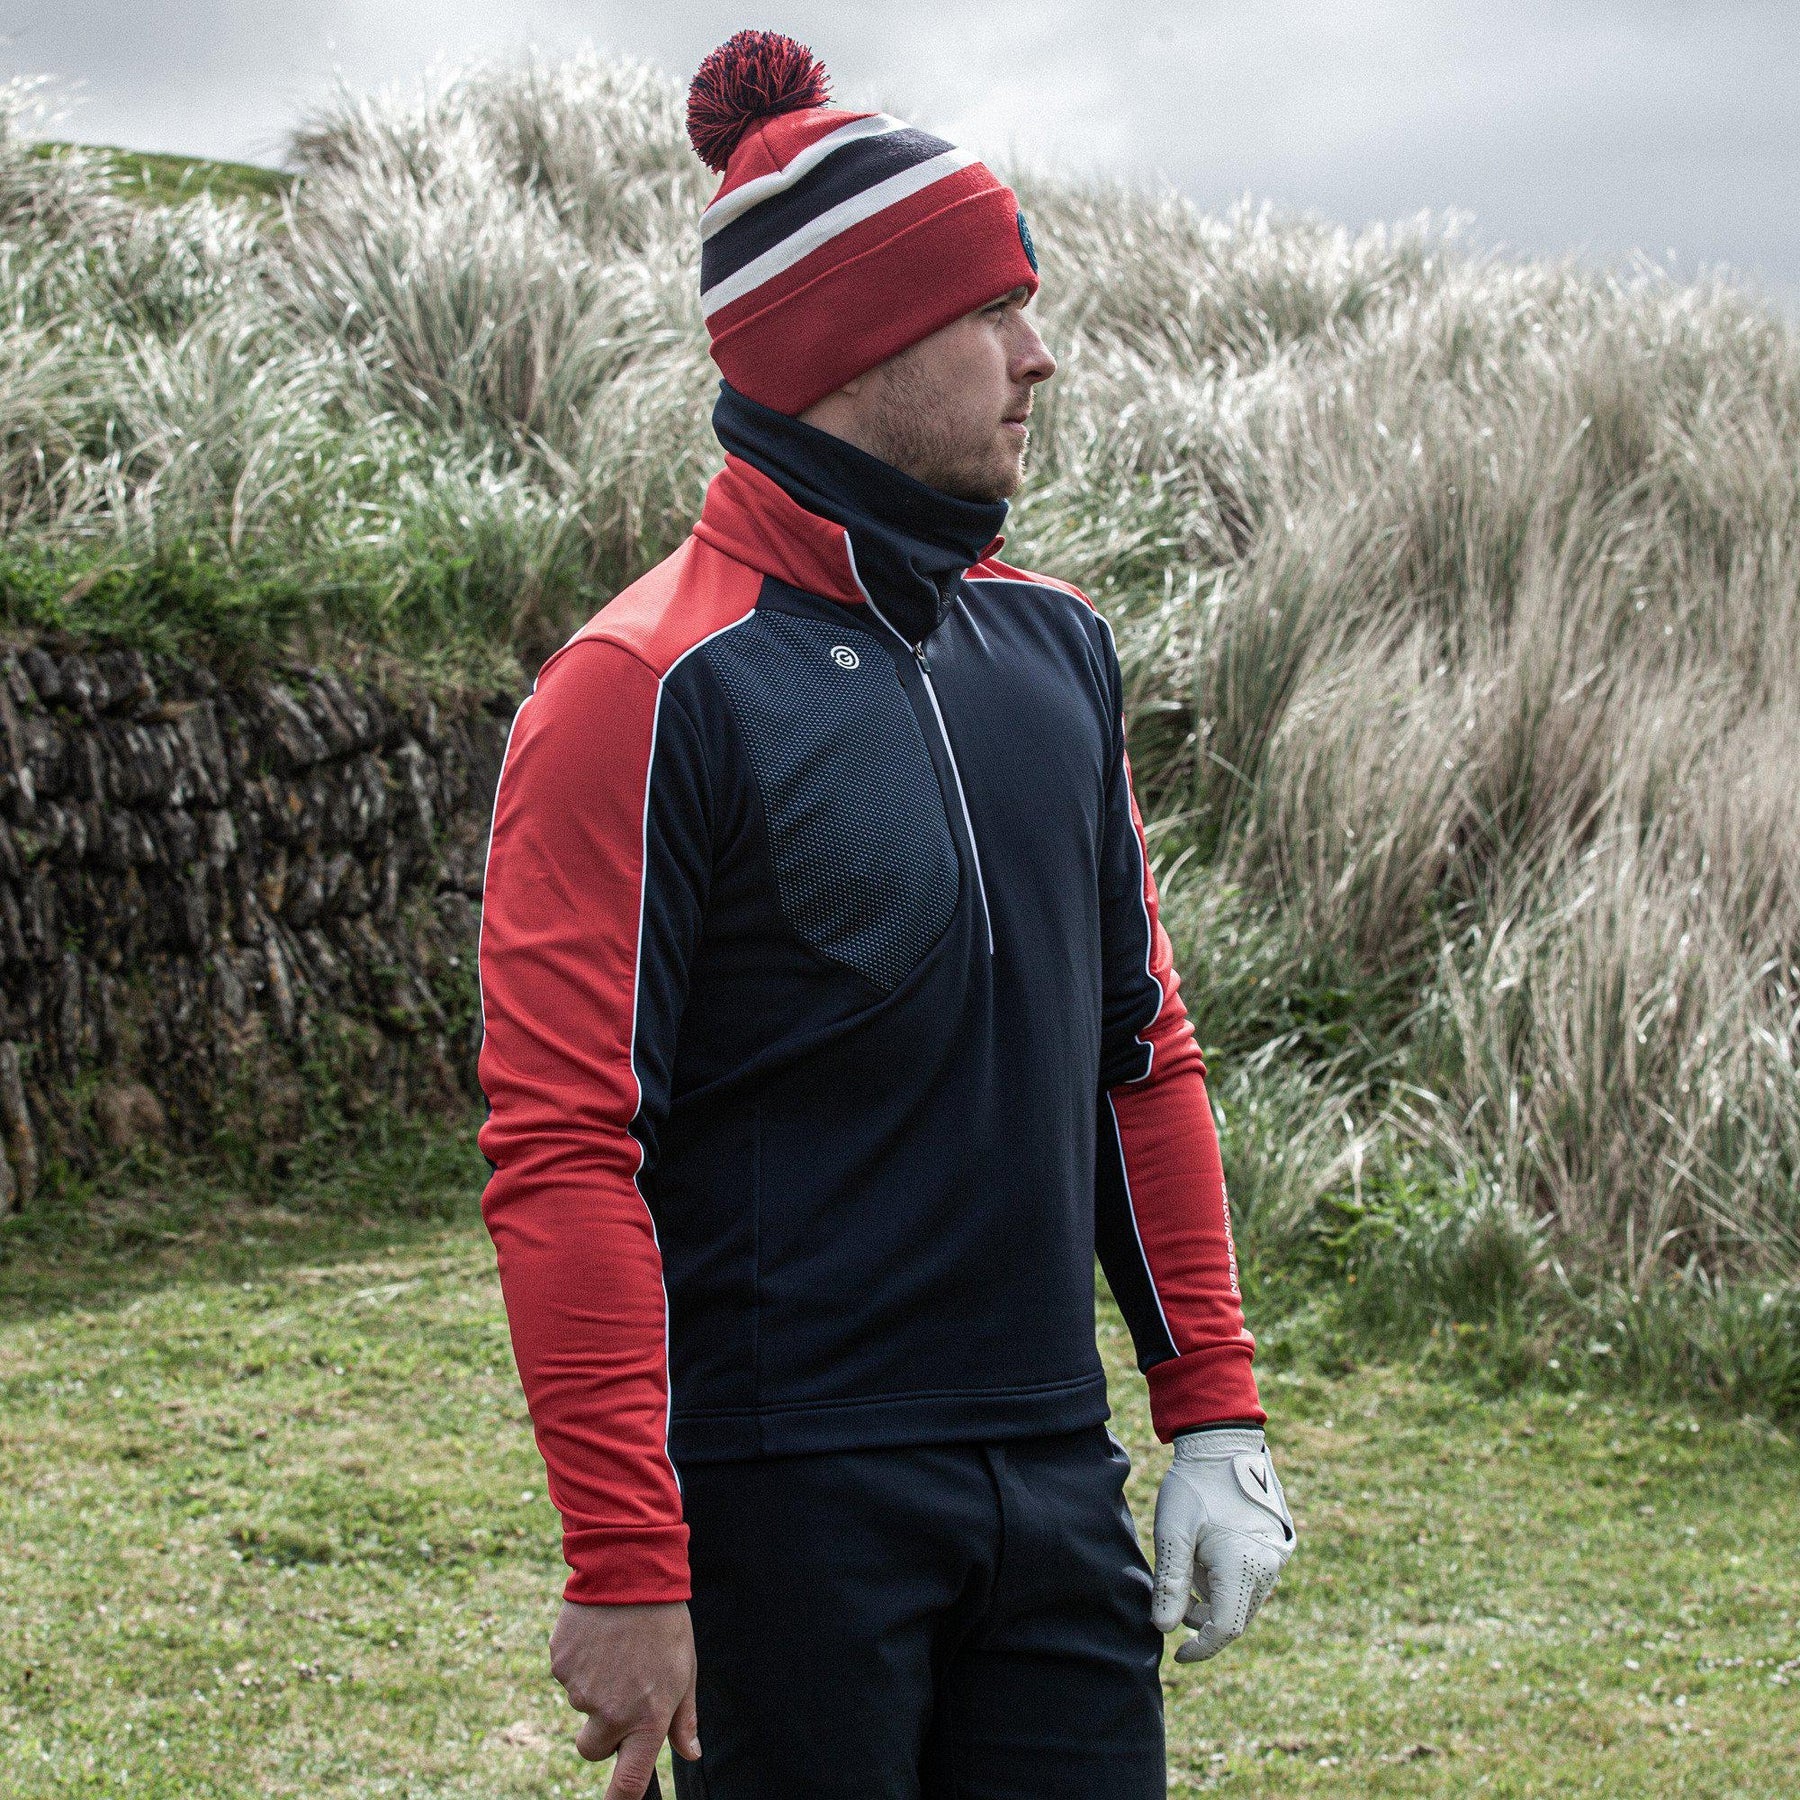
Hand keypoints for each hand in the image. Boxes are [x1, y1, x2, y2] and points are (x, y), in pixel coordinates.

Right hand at [548, 1599, 699, 1797]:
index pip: (629, 1782)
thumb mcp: (686, 1670)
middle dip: (601, 1732)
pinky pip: (566, 1676)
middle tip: (621, 1691)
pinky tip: (598, 1634)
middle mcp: (611, 1712)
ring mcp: (580, 1690)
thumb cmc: (665, 1622)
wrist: (629, 1570)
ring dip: (594, 1685)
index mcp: (647, 1717)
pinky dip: (579, 1662)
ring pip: (581, 1705)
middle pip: (592, 1750)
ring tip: (617, 1646)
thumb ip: (684, 1719)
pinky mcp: (560, 1666)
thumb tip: (691, 1754)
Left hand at [1151, 1427, 1294, 1662]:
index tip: (1178, 1655)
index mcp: (1244, 1565)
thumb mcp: (1172, 1534)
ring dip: (1216, 1599)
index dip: (1201, 1647)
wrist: (1222, 1442)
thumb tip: (1163, 1629)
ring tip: (1189, 1568)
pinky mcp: (1278, 1545)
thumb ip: (1169, 1582)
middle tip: (1175, 1600)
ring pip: (1246, 1600)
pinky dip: (1230, 1582)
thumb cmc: (1193, 1486)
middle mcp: (1269, 1566)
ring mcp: (1278, 1556)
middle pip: (1238, 1617)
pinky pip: (1255, 1580)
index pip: (1226, 1628)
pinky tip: (1207, 1558)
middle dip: (1205, 1620)